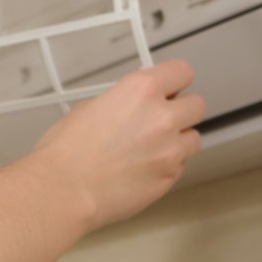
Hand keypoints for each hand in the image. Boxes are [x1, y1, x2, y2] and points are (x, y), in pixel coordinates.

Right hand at [21, 59, 204, 229]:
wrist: (64, 190)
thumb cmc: (66, 152)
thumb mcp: (89, 107)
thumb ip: (122, 101)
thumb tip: (131, 105)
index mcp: (141, 91)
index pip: (182, 72)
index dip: (175, 80)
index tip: (171, 87)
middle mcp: (162, 117)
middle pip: (197, 105)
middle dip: (181, 110)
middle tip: (162, 119)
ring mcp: (170, 149)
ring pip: (193, 138)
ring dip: (178, 140)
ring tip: (152, 148)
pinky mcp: (169, 177)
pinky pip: (180, 165)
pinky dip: (167, 165)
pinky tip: (142, 168)